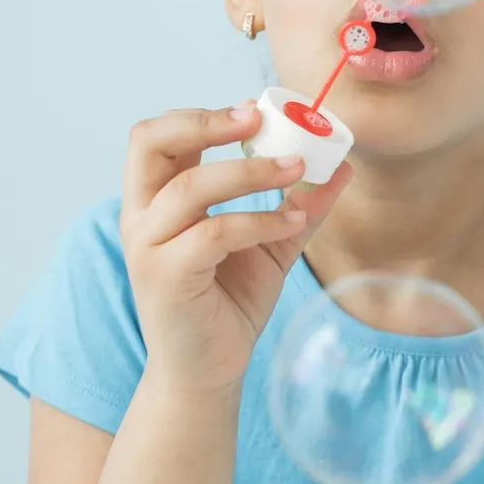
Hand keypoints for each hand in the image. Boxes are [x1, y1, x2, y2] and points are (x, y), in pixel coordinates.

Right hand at [120, 101, 351, 394]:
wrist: (208, 373)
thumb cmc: (230, 304)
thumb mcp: (271, 244)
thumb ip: (299, 204)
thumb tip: (341, 165)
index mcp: (156, 201)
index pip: (157, 137)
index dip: (201, 115)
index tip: (254, 111)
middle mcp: (141, 218)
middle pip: (148, 143)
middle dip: (202, 122)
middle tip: (256, 120)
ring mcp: (147, 248)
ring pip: (189, 187)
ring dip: (249, 172)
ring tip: (297, 169)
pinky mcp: (165, 278)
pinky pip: (212, 233)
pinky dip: (257, 220)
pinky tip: (293, 222)